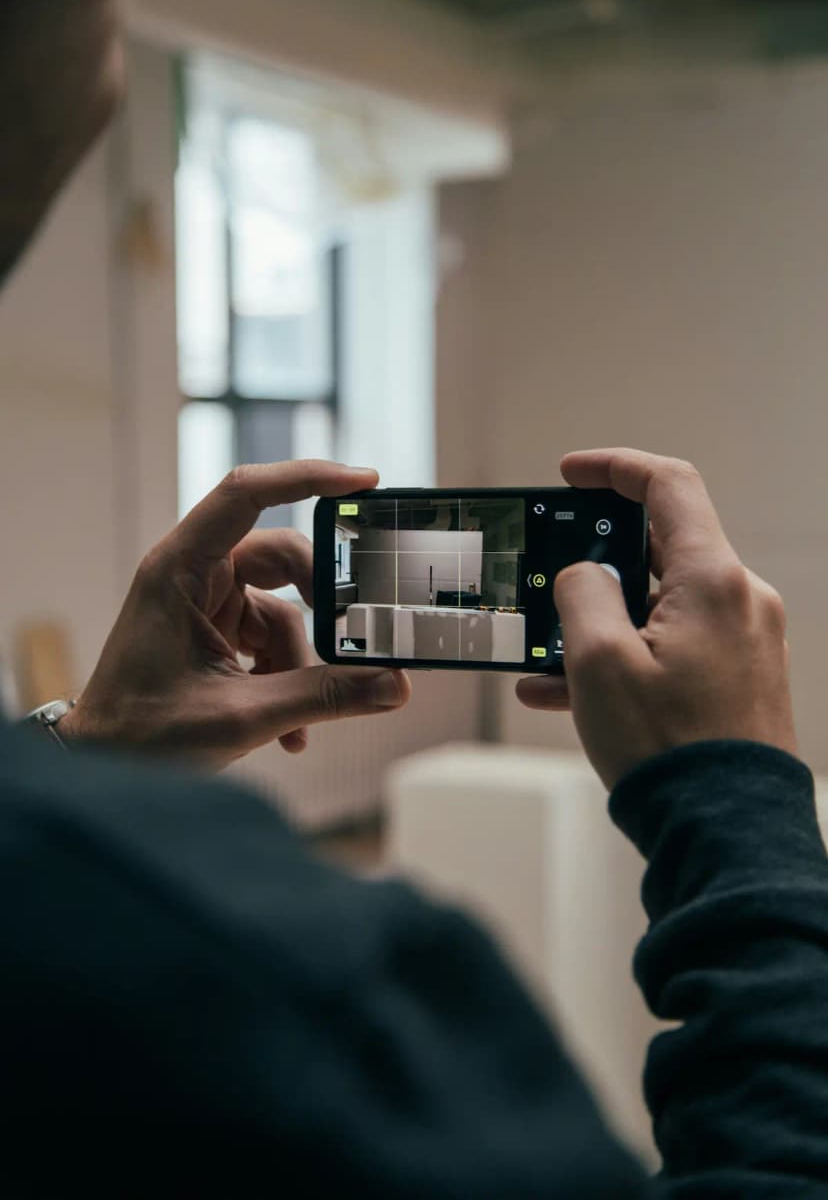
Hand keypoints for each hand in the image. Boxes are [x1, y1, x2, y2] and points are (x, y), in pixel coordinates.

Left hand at [63, 461, 410, 768]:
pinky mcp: (214, 632)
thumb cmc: (141, 735)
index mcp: (180, 569)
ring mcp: (205, 603)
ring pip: (283, 608)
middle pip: (282, 556)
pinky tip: (289, 730)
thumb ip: (323, 697)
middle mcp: (193, 574)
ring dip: (301, 664)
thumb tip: (394, 685)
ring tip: (299, 721)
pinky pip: (270, 639)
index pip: (247, 493)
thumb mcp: (241, 716)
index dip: (307, 476)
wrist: (100, 769)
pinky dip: (286, 678)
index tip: (364, 482)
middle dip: (320, 603)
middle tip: (356, 634)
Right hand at [516, 449, 796, 788]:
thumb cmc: (667, 750)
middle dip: (595, 560)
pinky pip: (673, 645)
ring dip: (601, 619)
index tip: (571, 473)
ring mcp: (744, 641)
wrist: (725, 833)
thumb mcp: (598, 661)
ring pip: (660, 603)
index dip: (615, 468)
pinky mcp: (738, 678)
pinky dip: (625, 654)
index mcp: (713, 581)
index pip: (669, 487)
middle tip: (548, 577)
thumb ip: (582, 593)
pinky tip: (566, 691)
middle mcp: (740, 601)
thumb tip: (584, 574)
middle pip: (662, 548)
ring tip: (545, 655)